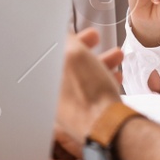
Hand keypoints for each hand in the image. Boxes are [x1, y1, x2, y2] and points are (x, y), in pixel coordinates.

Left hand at [55, 29, 128, 150]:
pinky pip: (89, 91)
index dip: (65, 36)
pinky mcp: (81, 114)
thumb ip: (65, 38)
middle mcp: (50, 94)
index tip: (76, 30)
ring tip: (116, 57)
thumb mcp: (74, 54)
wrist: (108, 128)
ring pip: (80, 76)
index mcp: (42, 79)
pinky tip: (116, 77)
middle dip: (84, 47)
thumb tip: (62, 31)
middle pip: (65, 63)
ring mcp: (65, 106)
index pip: (49, 51)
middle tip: (96, 38)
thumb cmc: (89, 95)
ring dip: (98, 61)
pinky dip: (101, 80)